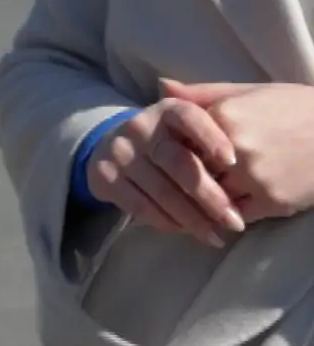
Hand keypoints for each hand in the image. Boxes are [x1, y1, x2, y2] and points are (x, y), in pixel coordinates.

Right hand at [85, 95, 244, 245]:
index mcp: (166, 110)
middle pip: (178, 163)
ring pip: (161, 191)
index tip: (233, 161)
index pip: (189, 117)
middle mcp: (140, 126)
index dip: (211, 137)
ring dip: (192, 218)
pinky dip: (167, 222)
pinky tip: (186, 231)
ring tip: (216, 236)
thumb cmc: (166, 140)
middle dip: (210, 196)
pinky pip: (141, 206)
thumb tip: (241, 142)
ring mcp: (120, 152)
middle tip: (234, 221)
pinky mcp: (105, 177)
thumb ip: (213, 128)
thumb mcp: (187, 127)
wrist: (109, 146)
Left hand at [162, 78, 313, 224]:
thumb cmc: (291, 106)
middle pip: (191, 171)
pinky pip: (234, 215)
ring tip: (195, 202)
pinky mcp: (272, 202)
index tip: (166, 156)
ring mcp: (254, 177)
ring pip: (210, 198)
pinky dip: (224, 216)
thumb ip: (202, 93)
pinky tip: (220, 213)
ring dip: (202, 201)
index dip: (173, 150)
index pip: (179, 140)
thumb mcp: (247, 91)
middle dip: (183, 178)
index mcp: (224, 116)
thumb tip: (161, 86)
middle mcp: (234, 148)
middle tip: (172, 185)